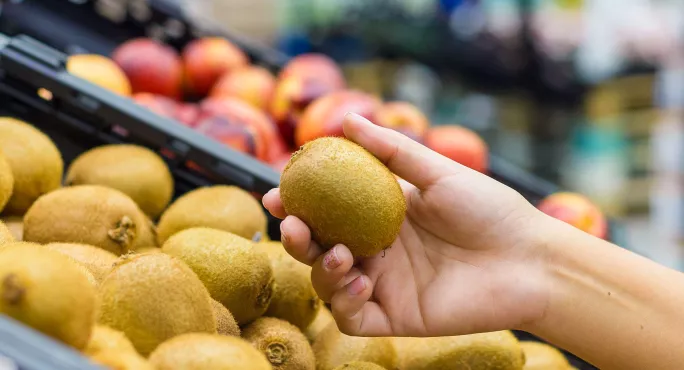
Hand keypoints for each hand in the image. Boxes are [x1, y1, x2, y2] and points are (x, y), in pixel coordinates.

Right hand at [263, 113, 550, 337]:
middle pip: (319, 247)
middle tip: (293, 224)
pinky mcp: (396, 317)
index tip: (277, 191)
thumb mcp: (438, 173)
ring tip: (341, 254)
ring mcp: (384, 285)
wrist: (530, 259)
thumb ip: (391, 150)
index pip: (327, 210)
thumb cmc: (490, 209)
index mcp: (381, 214)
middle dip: (297, 237)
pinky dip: (345, 303)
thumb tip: (347, 119)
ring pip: (328, 283)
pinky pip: (352, 317)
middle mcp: (376, 249)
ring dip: (322, 268)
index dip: (297, 202)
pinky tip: (362, 284)